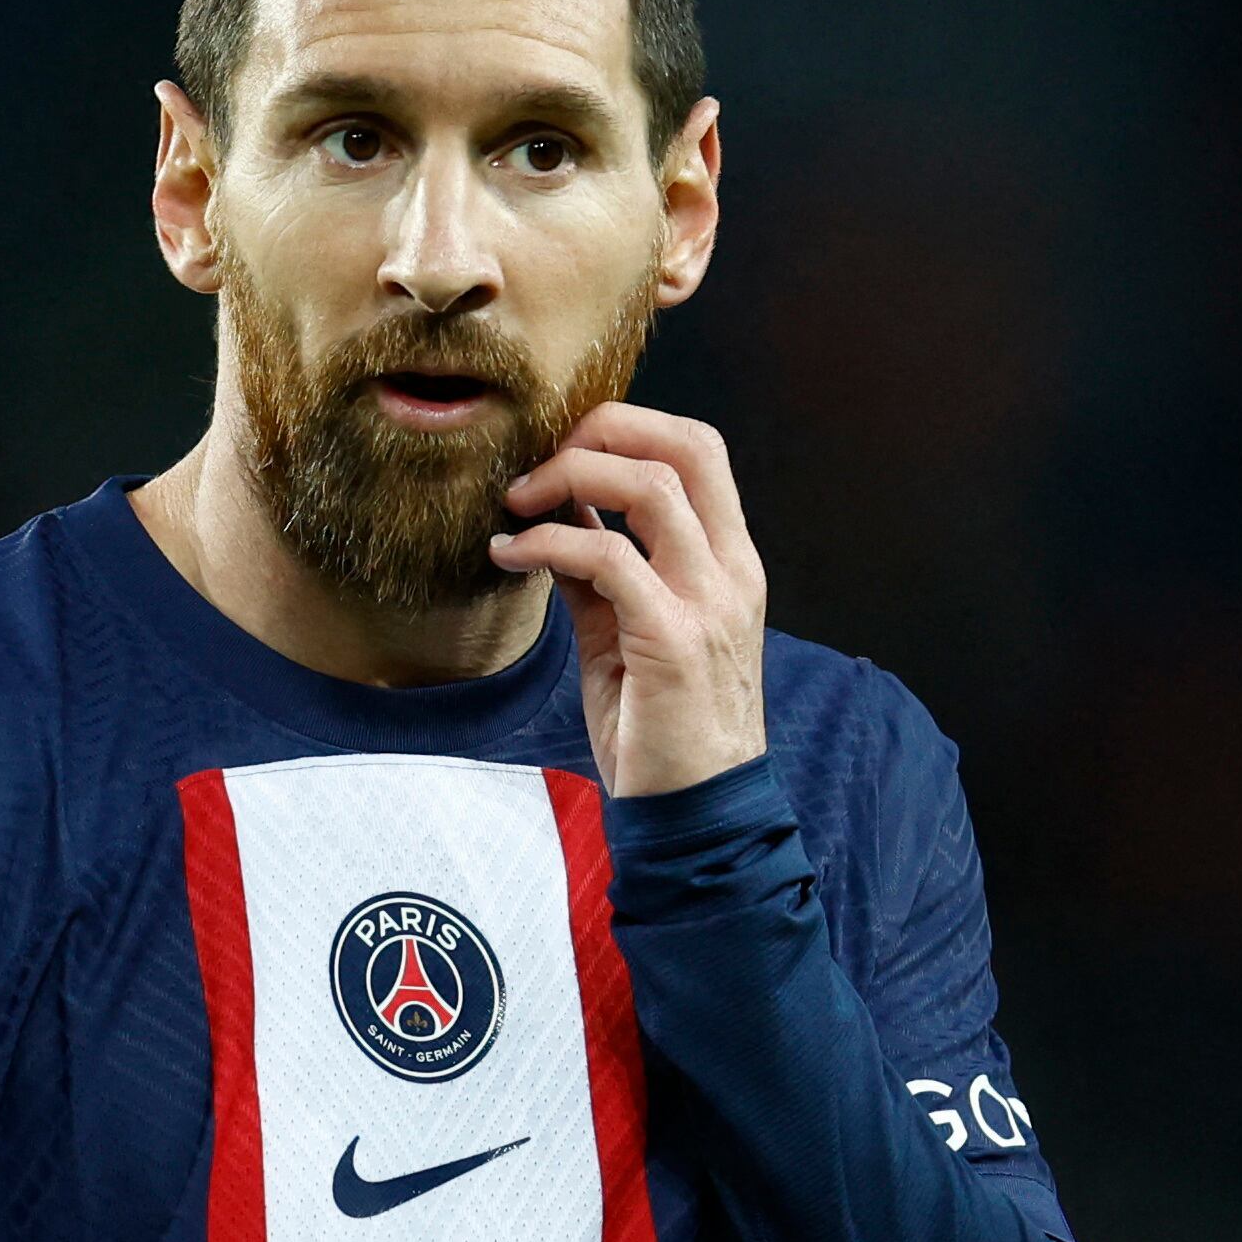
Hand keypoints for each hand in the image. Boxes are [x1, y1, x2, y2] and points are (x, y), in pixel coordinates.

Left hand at [491, 402, 768, 798]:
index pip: (698, 452)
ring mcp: (708, 602)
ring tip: (516, 501)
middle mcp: (731, 571)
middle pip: (686, 445)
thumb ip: (603, 579)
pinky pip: (608, 558)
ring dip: (571, 477)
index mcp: (730, 564)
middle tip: (539, 458)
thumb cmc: (665, 732)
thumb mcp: (631, 638)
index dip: (629, 427)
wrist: (698, 813)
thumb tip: (554, 527)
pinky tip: (510, 555)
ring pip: (651, 486)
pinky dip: (549, 542)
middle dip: (604, 428)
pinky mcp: (671, 639)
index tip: (564, 450)